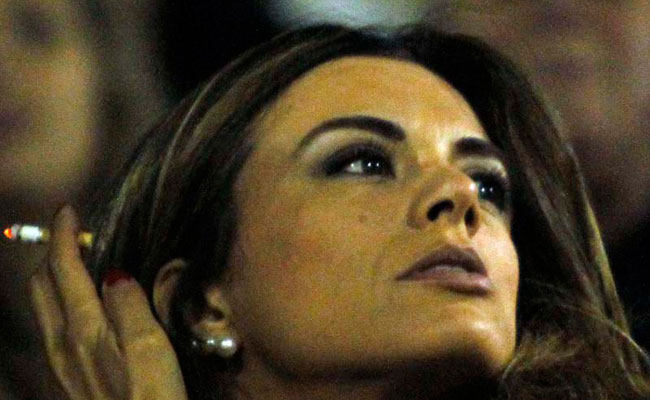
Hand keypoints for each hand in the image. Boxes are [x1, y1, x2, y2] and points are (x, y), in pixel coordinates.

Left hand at [29, 206, 187, 399]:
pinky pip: (53, 327)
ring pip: (44, 308)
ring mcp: (63, 363)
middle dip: (51, 254)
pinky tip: (79, 308)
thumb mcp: (150, 349)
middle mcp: (65, 343)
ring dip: (53, 278)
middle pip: (42, 286)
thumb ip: (130, 306)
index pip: (65, 270)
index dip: (64, 236)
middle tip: (74, 234)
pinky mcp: (69, 378)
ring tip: (75, 264)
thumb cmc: (152, 398)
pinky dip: (59, 302)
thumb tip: (113, 272)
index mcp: (85, 328)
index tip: (70, 210)